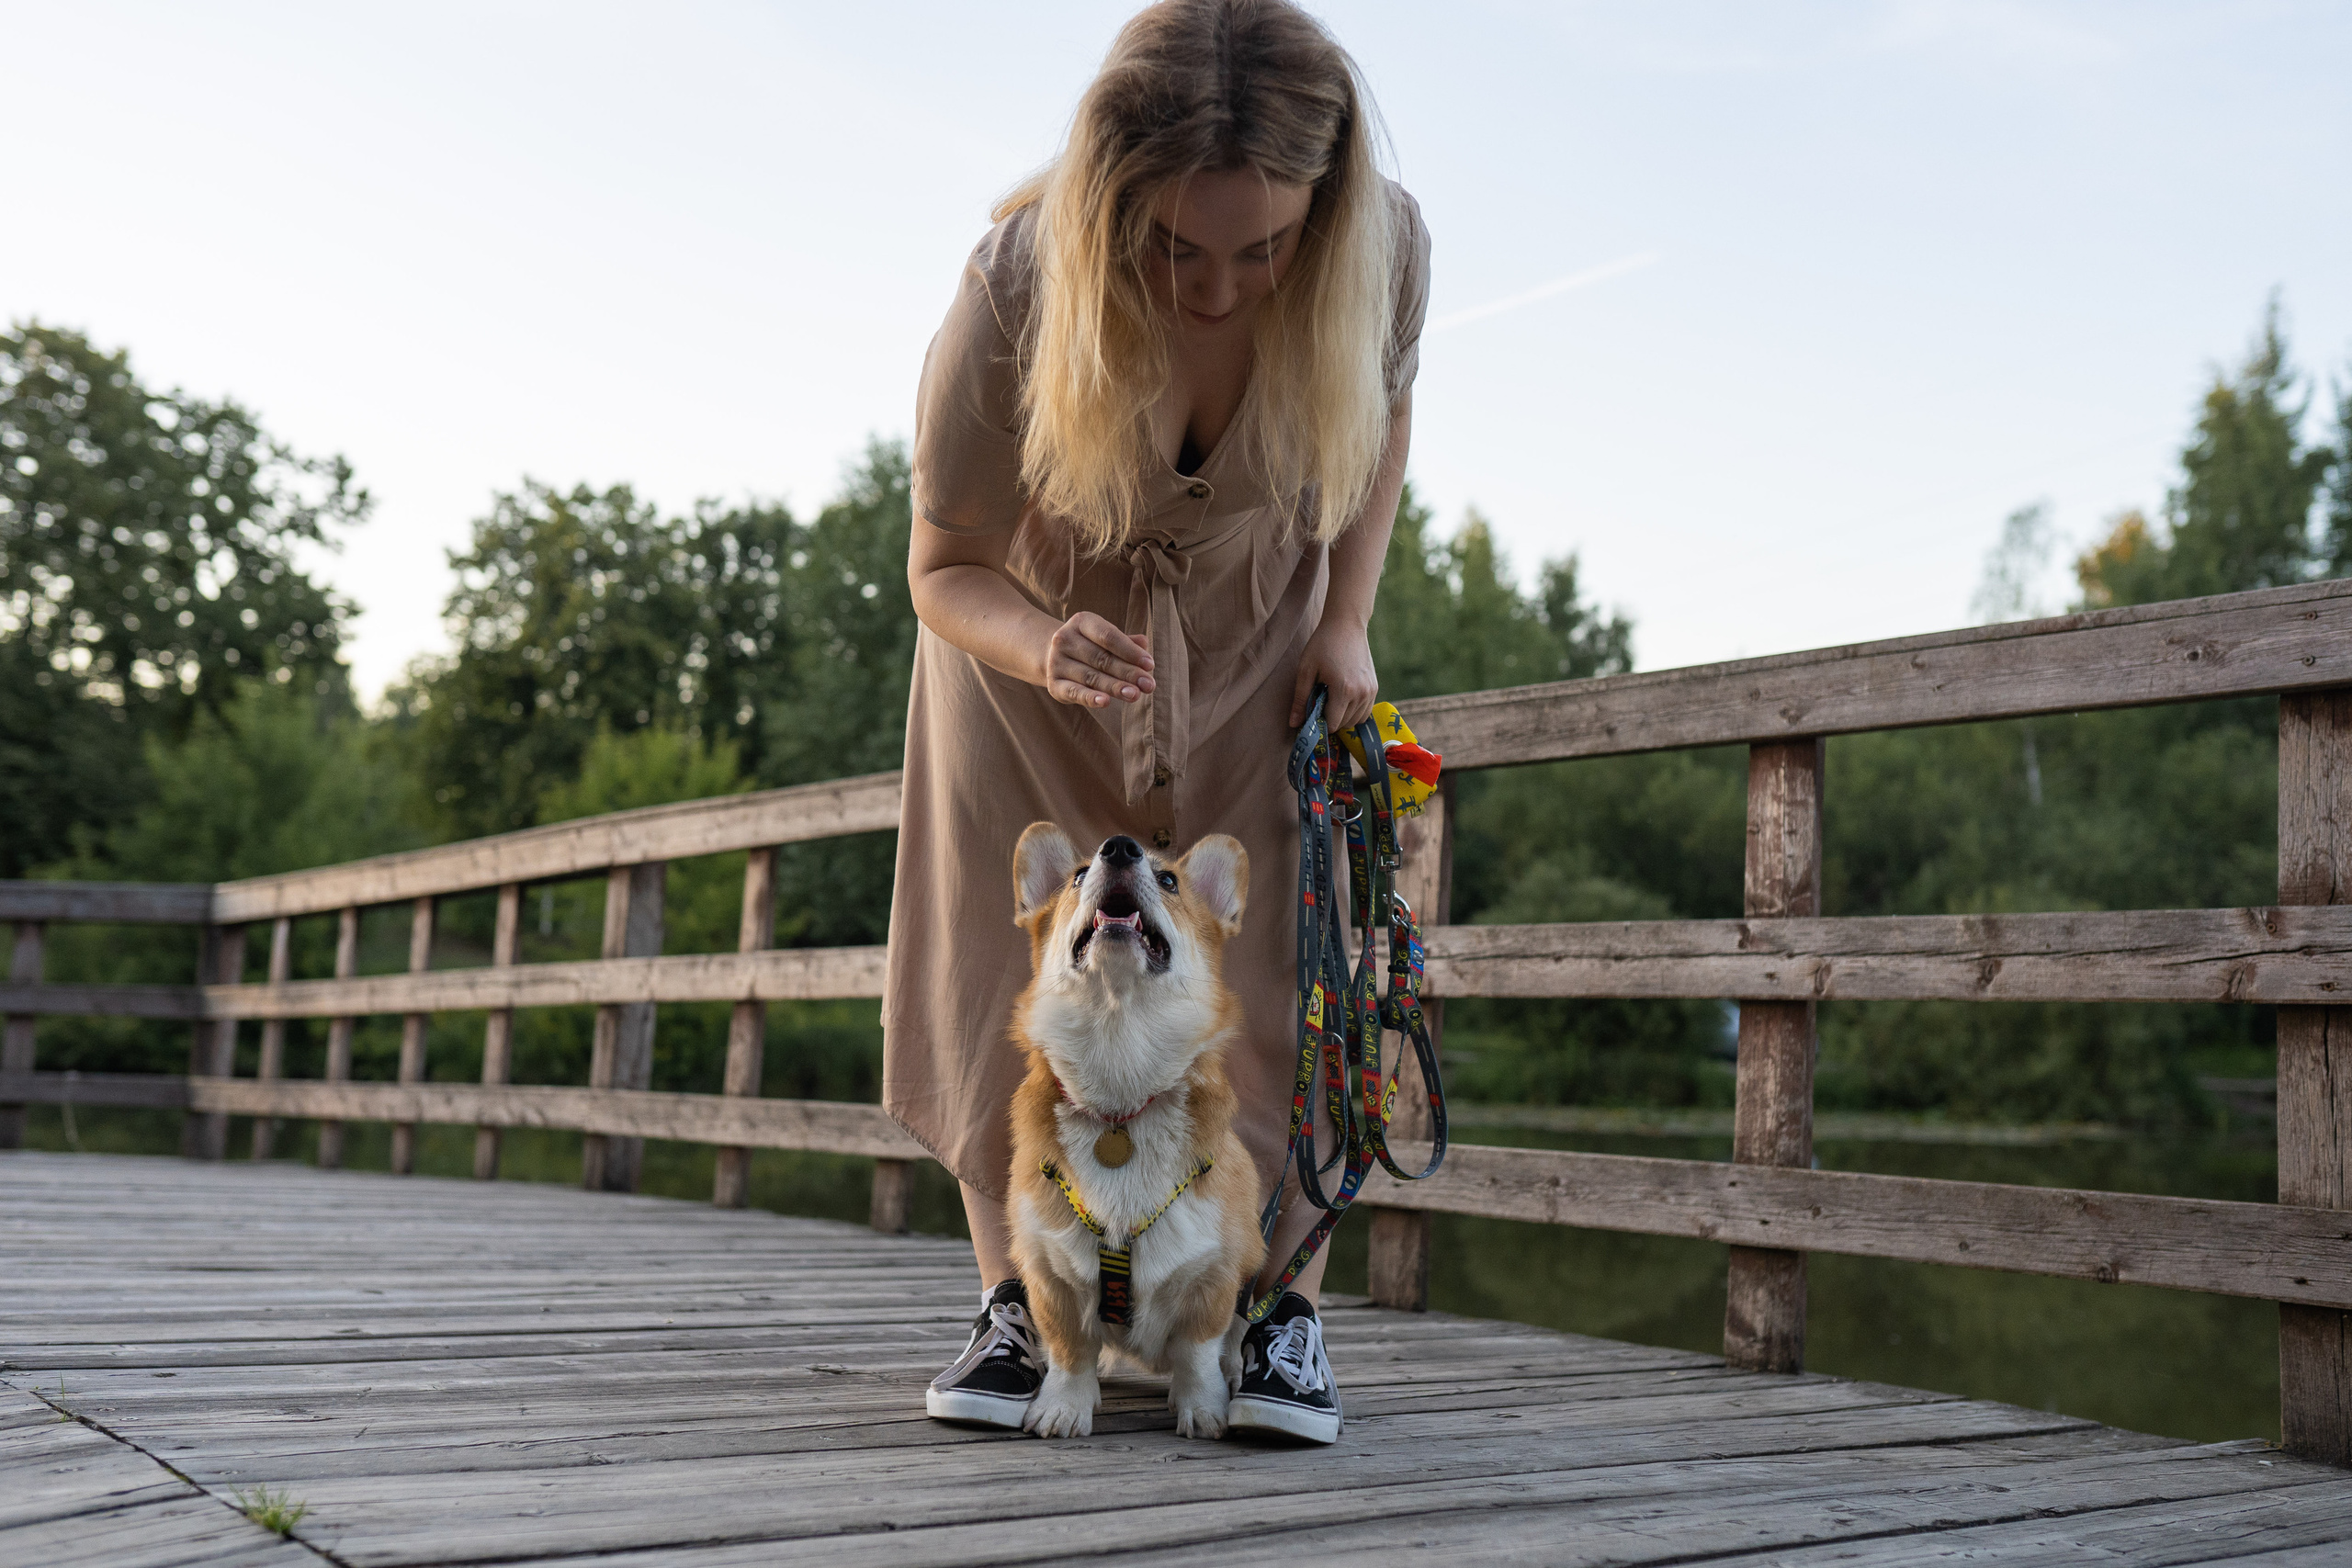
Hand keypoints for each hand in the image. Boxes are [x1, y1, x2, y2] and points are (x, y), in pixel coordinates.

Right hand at [1039, 613, 1153, 707]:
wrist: (1054, 656)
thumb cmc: (1091, 646)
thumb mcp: (1106, 638)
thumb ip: (1126, 642)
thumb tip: (1144, 643)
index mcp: (1081, 622)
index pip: (1108, 636)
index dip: (1130, 651)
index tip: (1150, 665)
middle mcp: (1065, 639)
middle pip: (1102, 658)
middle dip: (1128, 673)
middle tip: (1149, 685)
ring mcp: (1056, 662)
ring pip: (1091, 677)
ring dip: (1115, 687)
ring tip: (1135, 695)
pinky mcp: (1053, 684)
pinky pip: (1074, 692)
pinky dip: (1089, 698)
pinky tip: (1105, 702)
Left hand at [1288, 617, 1376, 729]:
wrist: (1346, 624)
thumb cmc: (1322, 644)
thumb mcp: (1306, 670)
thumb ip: (1300, 699)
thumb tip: (1294, 724)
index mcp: (1343, 690)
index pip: (1333, 724)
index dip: (1320, 722)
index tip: (1312, 711)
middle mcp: (1361, 693)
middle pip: (1344, 724)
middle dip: (1330, 719)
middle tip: (1320, 702)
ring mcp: (1371, 691)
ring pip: (1356, 721)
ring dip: (1343, 717)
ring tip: (1331, 698)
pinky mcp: (1375, 687)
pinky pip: (1365, 711)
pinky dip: (1354, 711)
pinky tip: (1342, 698)